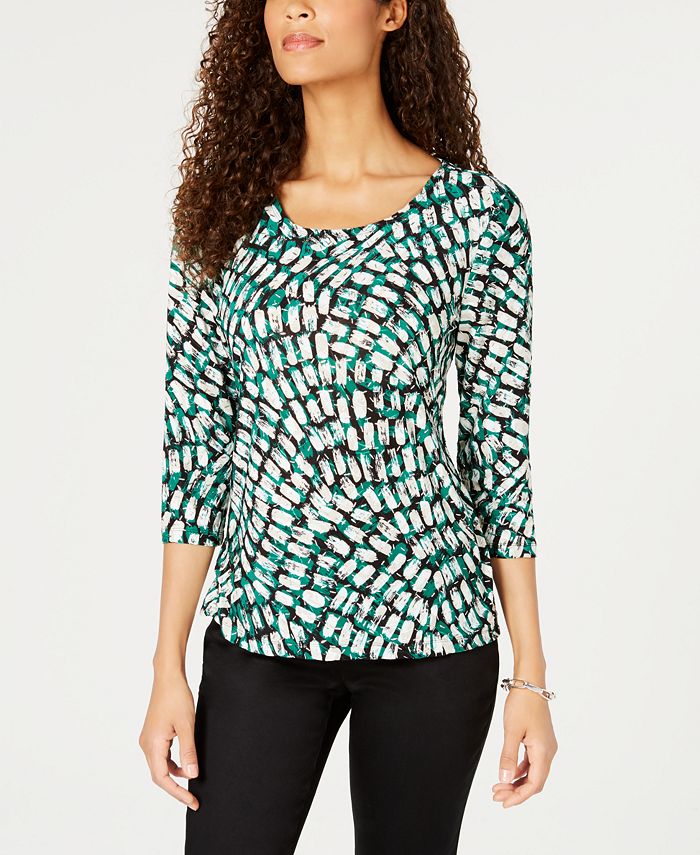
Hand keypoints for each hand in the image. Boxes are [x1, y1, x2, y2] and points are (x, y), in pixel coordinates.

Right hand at [139, 670, 199, 810]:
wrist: (168, 677)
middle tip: (193, 798)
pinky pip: (162, 755)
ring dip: (175, 774)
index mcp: (152, 745)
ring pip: (160, 765)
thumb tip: (191, 775)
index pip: (162, 778)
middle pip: (159, 774)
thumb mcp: (187, 725)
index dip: (177, 792)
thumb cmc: (176, 697)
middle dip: (176, 787)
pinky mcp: (153, 734)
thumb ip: (188, 752)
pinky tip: (185, 762)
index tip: (192, 801)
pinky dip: (173, 762)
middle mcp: (146, 744)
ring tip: (192, 780)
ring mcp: (149, 739)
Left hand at [492, 686, 557, 807]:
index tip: (504, 803)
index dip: (519, 797)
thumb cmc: (522, 704)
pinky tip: (508, 772)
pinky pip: (532, 762)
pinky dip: (520, 769)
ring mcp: (545, 746)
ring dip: (517, 781)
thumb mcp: (512, 731)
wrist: (530, 683)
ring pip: (533, 772)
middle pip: (535, 781)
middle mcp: (548, 751)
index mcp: (544, 752)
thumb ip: (508, 756)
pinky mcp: (540, 740)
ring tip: (499, 787)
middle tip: (496, 795)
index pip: (534, 784)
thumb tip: (504, 779)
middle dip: (516, 791)